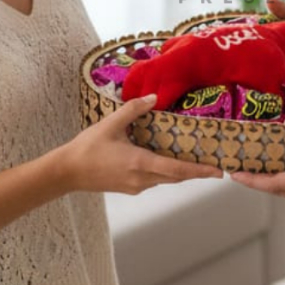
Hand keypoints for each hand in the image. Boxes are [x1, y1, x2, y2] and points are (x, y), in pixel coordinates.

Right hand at [57, 95, 222, 194]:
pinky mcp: (129, 187)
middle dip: (195, 172)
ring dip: (180, 171)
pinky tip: (165, 158)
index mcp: (141, 163)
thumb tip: (154, 97)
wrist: (66, 172)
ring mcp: (136, 185)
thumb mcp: (111, 123)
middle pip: (175, 177)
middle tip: (213, 164)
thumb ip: (134, 109)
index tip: (217, 171)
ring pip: (165, 179)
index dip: (199, 170)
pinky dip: (165, 171)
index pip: (177, 170)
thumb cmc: (87, 148)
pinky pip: (154, 180)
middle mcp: (142, 179)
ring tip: (194, 159)